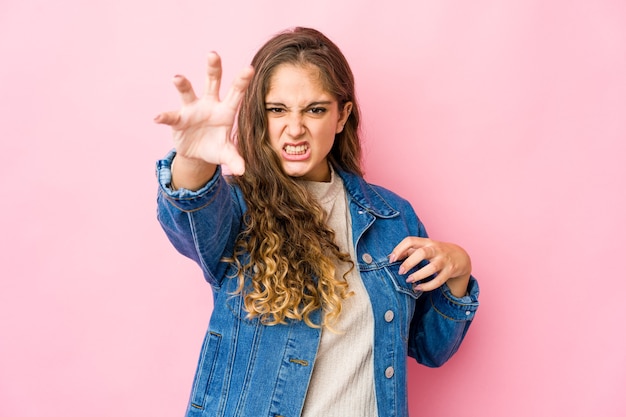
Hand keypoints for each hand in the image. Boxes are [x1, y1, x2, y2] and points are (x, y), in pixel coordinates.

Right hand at [154, 52, 253, 175]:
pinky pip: (170, 117)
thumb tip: (242, 170)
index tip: (249, 68)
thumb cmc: (216, 148)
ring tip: (177, 78)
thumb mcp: (226, 154)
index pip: (236, 94)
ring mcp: (192, 110)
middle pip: (212, 83)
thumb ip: (235, 159)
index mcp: (226, 111)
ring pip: (188, 92)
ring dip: (183, 85)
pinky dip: (164, 117)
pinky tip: (157, 118)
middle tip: (213, 54)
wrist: (198, 154)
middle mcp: (209, 105)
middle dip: (213, 68)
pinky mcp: (178, 120)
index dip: (242, 81)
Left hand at [389, 237, 470, 296]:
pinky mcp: (450, 270)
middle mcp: (435, 249)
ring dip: (418, 275)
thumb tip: (392, 256)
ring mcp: (444, 260)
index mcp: (426, 242)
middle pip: (422, 253)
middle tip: (400, 271)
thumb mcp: (424, 247)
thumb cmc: (437, 252)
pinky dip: (427, 286)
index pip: (410, 240)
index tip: (391, 260)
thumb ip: (409, 251)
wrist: (461, 256)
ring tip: (409, 280)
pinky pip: (439, 280)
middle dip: (409, 263)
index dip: (399, 249)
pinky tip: (418, 287)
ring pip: (432, 268)